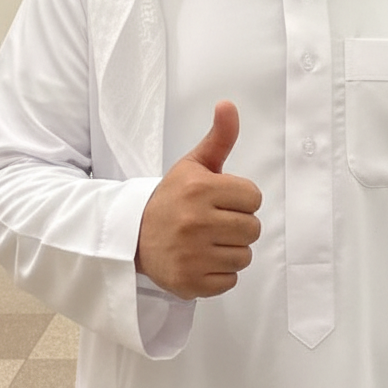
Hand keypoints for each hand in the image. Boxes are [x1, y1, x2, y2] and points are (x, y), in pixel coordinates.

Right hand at [135, 101, 261, 300]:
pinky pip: (230, 281)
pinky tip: (201, 260)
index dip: (240, 199)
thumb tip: (228, 104)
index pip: (254, 198)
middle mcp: (195, 222)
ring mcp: (192, 255)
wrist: (133, 235)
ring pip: (244, 256)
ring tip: (208, 242)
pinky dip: (220, 274)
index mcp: (200, 189)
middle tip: (214, 222)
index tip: (220, 201)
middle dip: (238, 225)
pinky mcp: (190, 282)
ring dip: (231, 250)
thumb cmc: (172, 198)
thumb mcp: (193, 164)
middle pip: (253, 229)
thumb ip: (218, 137)